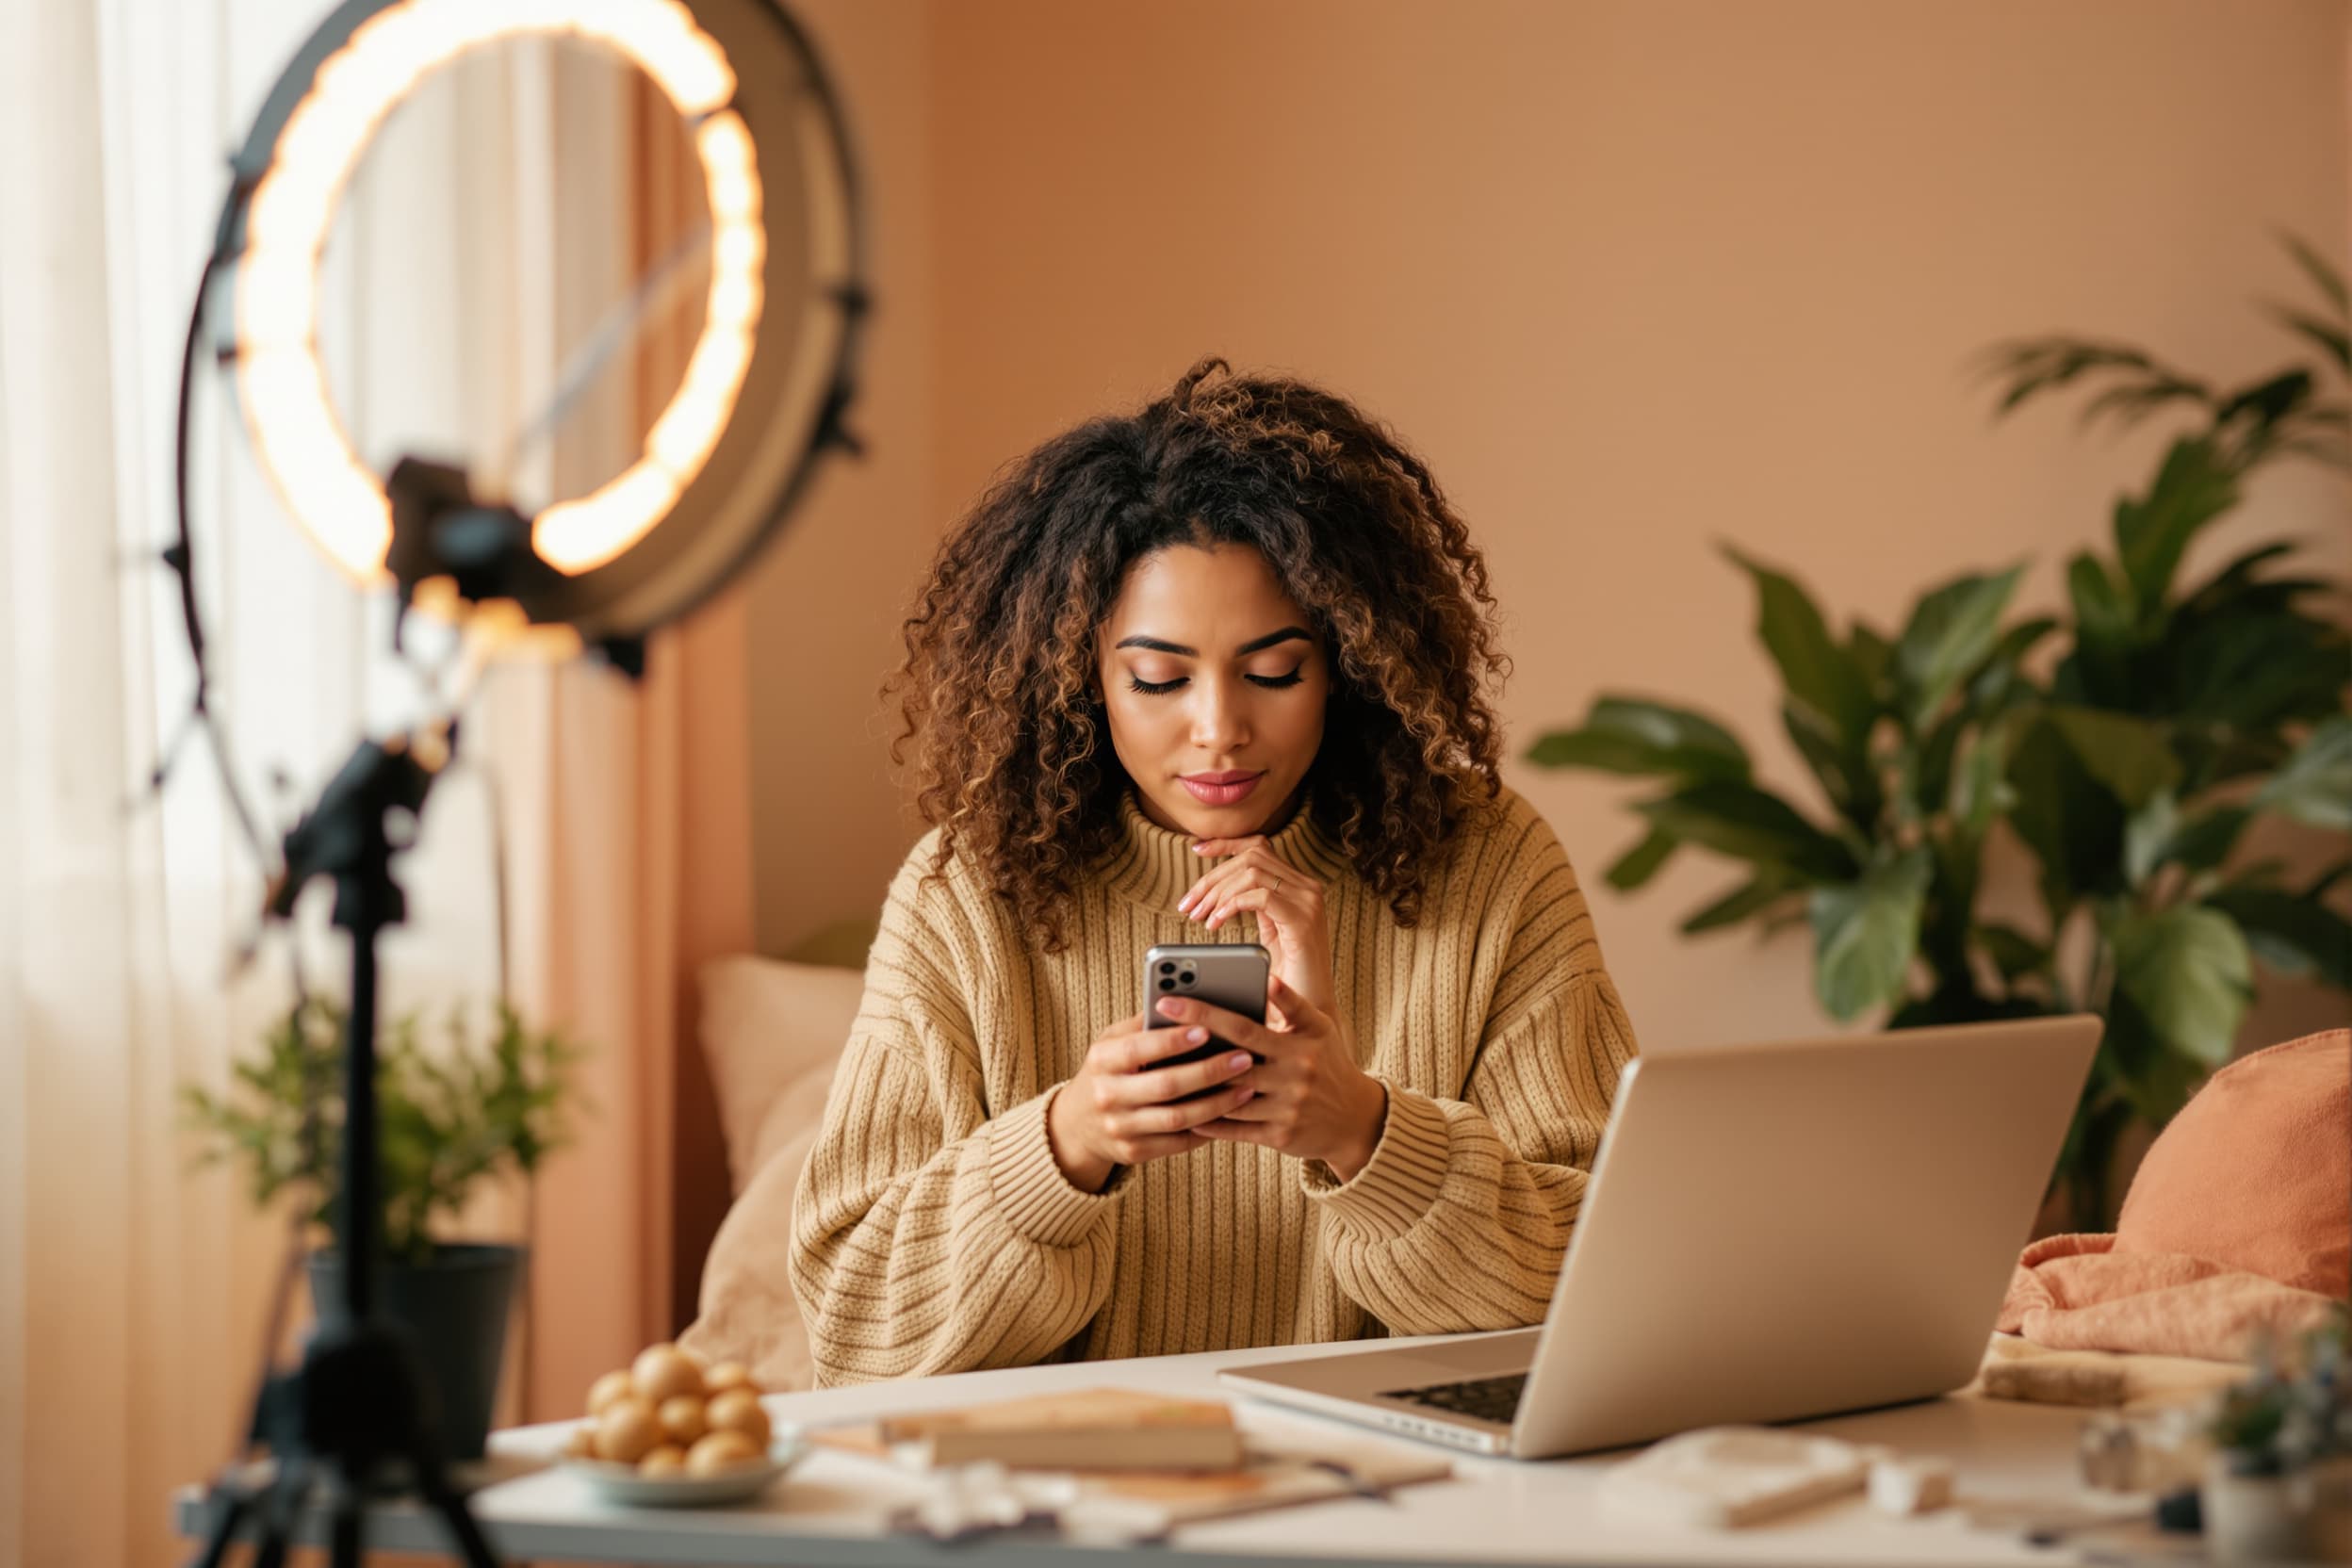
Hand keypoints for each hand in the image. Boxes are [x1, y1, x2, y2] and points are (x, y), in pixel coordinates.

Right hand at [1046, 1012, 1257, 1192]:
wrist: (1077, 1123)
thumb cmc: (1108, 1070)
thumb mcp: (1112, 1042)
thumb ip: (1144, 1024)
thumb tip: (1188, 1002)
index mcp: (1101, 1060)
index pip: (1138, 1049)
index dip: (1172, 1040)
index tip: (1206, 1028)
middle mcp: (1107, 1095)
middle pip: (1165, 1085)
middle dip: (1208, 1071)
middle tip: (1243, 1058)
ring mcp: (1120, 1128)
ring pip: (1177, 1118)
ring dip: (1217, 1103)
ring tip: (1246, 1087)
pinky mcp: (1133, 1153)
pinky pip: (1178, 1142)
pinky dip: (1207, 1128)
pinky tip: (1230, 1113)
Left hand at [1160, 977, 1387, 1181]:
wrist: (1355, 1119)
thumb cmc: (1328, 1063)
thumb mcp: (1319, 1028)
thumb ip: (1292, 1004)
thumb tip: (1264, 978)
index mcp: (1299, 1044)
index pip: (1244, 1025)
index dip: (1205, 1012)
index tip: (1168, 999)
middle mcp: (1293, 1076)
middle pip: (1230, 1060)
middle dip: (1189, 1046)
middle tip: (1152, 1034)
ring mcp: (1286, 1109)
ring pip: (1228, 1098)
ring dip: (1193, 1086)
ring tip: (1157, 1071)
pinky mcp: (1279, 1137)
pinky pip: (1234, 1130)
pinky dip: (1207, 1120)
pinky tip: (1181, 1108)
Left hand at [1180, 836, 1335, 1013]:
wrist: (1311, 1014)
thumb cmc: (1286, 978)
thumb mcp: (1267, 932)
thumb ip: (1250, 904)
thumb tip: (1212, 894)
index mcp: (1297, 887)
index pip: (1259, 847)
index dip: (1226, 844)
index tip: (1196, 849)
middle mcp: (1307, 888)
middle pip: (1250, 857)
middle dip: (1211, 878)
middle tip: (1187, 905)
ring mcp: (1308, 902)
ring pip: (1251, 873)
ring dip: (1217, 893)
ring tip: (1200, 918)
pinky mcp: (1303, 921)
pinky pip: (1261, 896)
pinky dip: (1232, 905)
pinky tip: (1217, 922)